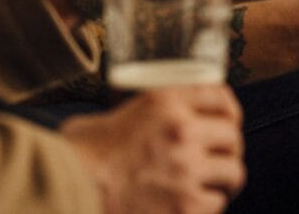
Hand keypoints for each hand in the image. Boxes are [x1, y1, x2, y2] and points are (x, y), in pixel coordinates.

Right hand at [60, 85, 244, 213]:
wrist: (66, 192)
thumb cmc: (76, 160)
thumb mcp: (106, 120)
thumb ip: (134, 118)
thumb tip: (139, 128)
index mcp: (163, 102)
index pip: (218, 96)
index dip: (228, 110)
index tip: (229, 121)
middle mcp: (181, 131)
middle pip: (232, 136)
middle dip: (228, 150)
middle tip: (220, 161)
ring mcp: (187, 169)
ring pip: (232, 173)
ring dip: (222, 182)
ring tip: (211, 188)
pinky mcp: (187, 207)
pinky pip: (215, 205)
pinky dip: (206, 208)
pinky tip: (190, 209)